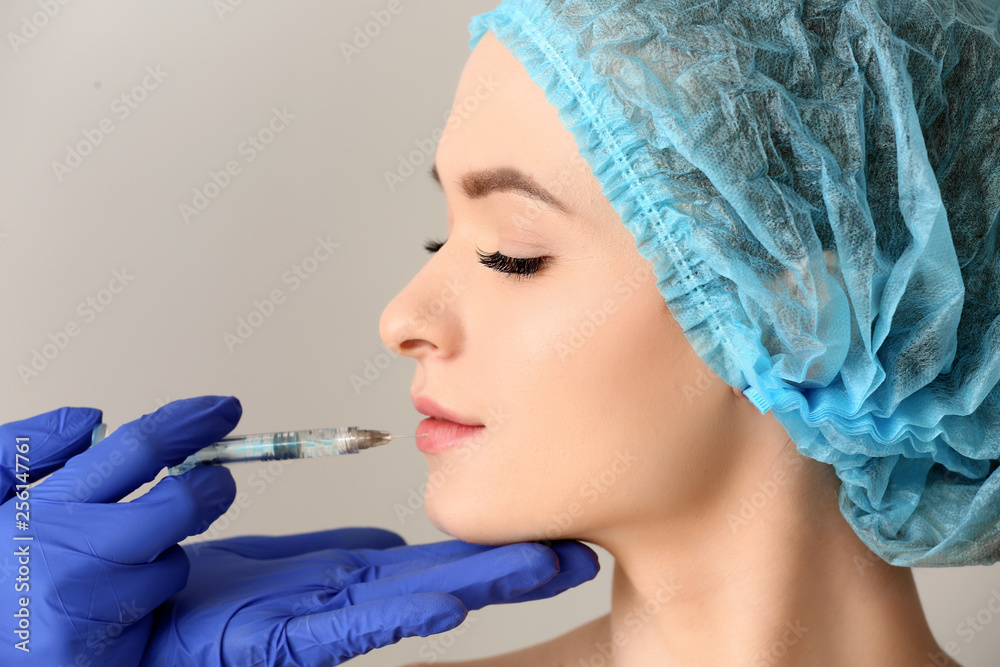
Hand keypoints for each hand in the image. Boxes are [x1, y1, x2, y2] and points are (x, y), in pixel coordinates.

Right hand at [0, 395, 241, 665]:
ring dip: (161, 556)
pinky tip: (104, 607)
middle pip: (182, 505)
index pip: (140, 449)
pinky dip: (141, 601)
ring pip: (173, 564)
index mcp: (43, 512)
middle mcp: (73, 560)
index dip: (190, 424)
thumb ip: (28, 447)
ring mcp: (94, 612)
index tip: (224, 409)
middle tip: (215, 479)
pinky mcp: (108, 656)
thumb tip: (96, 420)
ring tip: (112, 565)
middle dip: (212, 486)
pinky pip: (156, 611)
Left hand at [140, 529, 599, 665]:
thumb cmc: (188, 605)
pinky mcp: (276, 639)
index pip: (426, 564)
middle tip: (569, 557)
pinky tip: (446, 601)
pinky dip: (401, 610)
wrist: (117, 629)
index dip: (484, 554)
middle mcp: (338, 606)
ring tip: (537, 570)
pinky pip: (347, 623)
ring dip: (475, 585)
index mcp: (339, 583)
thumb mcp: (275, 566)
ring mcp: (314, 624)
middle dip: (503, 572)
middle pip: (435, 582)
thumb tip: (387, 543)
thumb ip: (332, 555)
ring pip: (408, 600)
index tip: (538, 542)